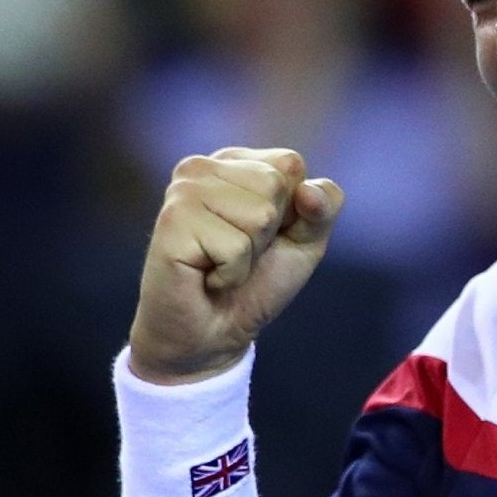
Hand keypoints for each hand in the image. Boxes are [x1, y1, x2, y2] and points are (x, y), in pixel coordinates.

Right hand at [127, 147, 344, 383]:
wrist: (212, 335)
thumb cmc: (255, 284)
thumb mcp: (306, 241)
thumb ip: (324, 207)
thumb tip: (308, 192)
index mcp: (233, 162)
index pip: (291, 164)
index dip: (293, 212)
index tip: (262, 236)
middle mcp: (202, 168)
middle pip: (275, 185)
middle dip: (269, 233)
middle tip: (237, 254)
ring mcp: (183, 191)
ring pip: (259, 215)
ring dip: (249, 255)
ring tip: (220, 264)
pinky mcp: (172, 221)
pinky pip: (236, 246)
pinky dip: (232, 274)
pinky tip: (206, 276)